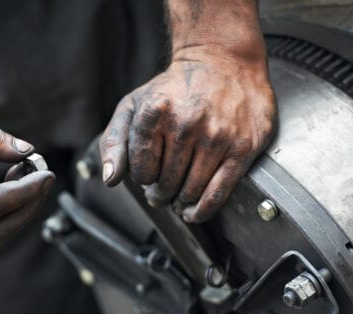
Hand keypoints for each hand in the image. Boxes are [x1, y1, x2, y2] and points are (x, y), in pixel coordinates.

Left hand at [100, 53, 275, 222]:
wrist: (224, 62)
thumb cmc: (175, 88)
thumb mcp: (134, 106)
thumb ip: (114, 141)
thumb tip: (111, 179)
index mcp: (154, 113)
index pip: (141, 171)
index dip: (142, 177)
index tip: (149, 172)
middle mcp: (186, 124)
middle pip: (166, 183)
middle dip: (161, 193)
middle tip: (163, 191)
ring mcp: (217, 137)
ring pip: (190, 191)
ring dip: (181, 202)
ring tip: (178, 199)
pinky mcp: (242, 148)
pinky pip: (218, 193)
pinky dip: (203, 210)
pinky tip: (194, 212)